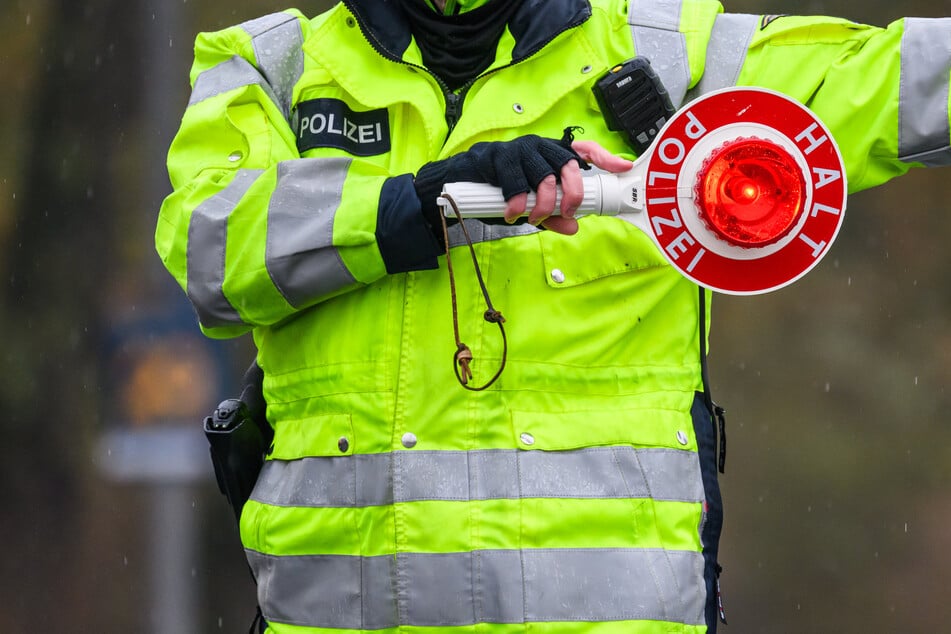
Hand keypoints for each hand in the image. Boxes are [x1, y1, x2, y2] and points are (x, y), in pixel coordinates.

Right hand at [414, 135, 589, 232]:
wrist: (456, 185)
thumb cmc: (497, 194)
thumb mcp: (529, 210)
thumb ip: (552, 218)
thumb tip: (573, 227)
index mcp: (549, 157)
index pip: (581, 150)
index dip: (603, 157)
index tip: (621, 167)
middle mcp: (537, 148)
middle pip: (567, 162)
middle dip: (572, 191)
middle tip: (566, 212)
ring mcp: (517, 150)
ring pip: (542, 173)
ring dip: (542, 202)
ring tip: (532, 217)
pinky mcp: (496, 156)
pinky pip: (513, 178)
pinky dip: (516, 201)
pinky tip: (512, 214)